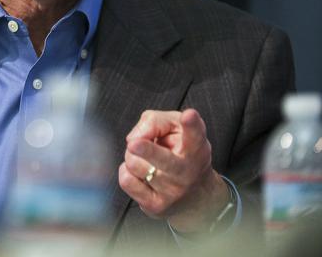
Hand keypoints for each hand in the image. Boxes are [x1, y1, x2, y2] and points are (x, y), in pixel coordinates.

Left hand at [118, 109, 230, 232]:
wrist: (195, 197)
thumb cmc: (180, 153)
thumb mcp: (175, 129)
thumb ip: (156, 122)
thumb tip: (134, 138)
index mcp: (195, 149)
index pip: (195, 135)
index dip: (191, 125)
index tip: (189, 116)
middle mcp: (186, 172)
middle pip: (164, 159)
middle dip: (147, 150)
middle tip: (133, 144)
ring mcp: (171, 191)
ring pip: (134, 164)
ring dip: (132, 156)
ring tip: (145, 159)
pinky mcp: (156, 206)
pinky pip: (127, 181)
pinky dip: (126, 171)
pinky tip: (139, 172)